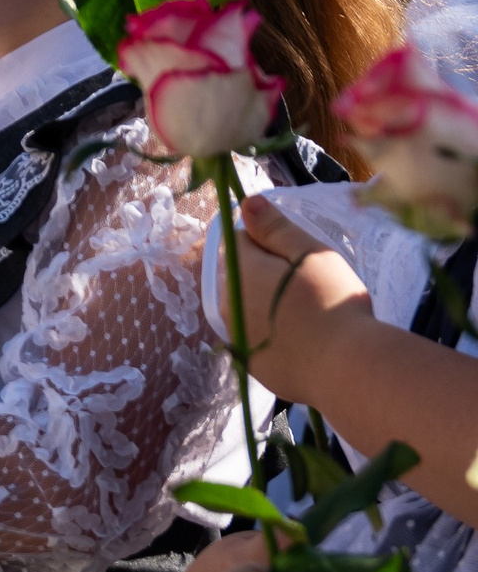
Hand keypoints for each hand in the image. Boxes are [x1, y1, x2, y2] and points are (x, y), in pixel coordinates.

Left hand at [232, 196, 374, 396]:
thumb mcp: (309, 253)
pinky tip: (304, 342)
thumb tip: (245, 203)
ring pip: (247, 309)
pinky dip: (274, 337)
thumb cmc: (332, 302)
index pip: (240, 242)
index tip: (298, 256)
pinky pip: (258, 340)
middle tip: (309, 286)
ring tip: (309, 314)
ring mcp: (237, 339)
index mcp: (239, 271)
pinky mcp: (253, 366)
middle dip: (266, 275)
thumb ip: (275, 228)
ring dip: (268, 306)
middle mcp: (226, 304)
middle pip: (241, 276)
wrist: (346, 368)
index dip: (270, 243)